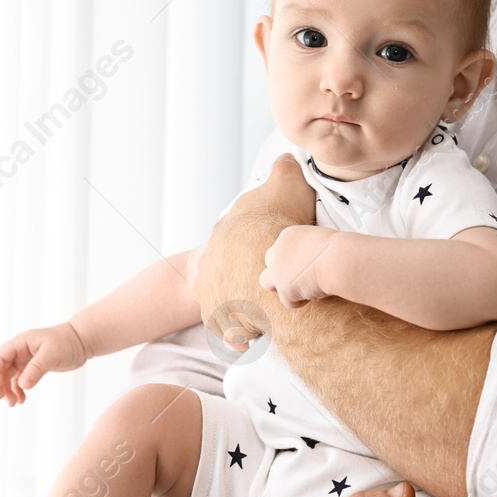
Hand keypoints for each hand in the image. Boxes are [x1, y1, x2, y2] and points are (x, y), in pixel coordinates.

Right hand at [0, 323, 87, 404]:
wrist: (82, 341)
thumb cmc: (68, 342)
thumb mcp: (52, 354)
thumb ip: (36, 368)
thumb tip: (22, 385)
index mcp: (21, 343)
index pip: (0, 357)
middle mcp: (21, 350)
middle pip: (1, 368)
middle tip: (1, 399)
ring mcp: (26, 358)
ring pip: (9, 375)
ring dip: (8, 389)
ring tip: (12, 403)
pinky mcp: (33, 366)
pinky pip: (20, 379)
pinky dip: (18, 390)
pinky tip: (21, 399)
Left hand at [195, 155, 316, 335]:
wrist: (273, 253)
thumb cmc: (280, 218)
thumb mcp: (285, 183)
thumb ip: (284, 170)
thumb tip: (286, 157)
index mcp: (223, 234)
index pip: (233, 245)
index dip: (250, 251)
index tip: (264, 258)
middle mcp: (210, 262)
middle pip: (224, 275)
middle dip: (240, 284)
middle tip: (263, 293)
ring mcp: (210, 290)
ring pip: (223, 305)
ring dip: (239, 313)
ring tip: (262, 321)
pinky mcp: (215, 316)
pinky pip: (229, 331)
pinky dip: (241, 337)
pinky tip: (256, 339)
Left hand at [260, 225, 337, 307]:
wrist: (338, 260)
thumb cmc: (339, 249)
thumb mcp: (320, 239)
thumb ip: (309, 247)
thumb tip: (312, 260)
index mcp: (287, 236)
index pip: (282, 248)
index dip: (294, 257)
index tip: (309, 263)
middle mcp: (277, 251)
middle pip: (270, 261)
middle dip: (281, 269)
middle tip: (300, 276)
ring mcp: (277, 271)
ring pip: (265, 282)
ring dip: (281, 286)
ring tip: (301, 289)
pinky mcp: (284, 289)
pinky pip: (288, 301)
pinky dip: (300, 301)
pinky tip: (315, 294)